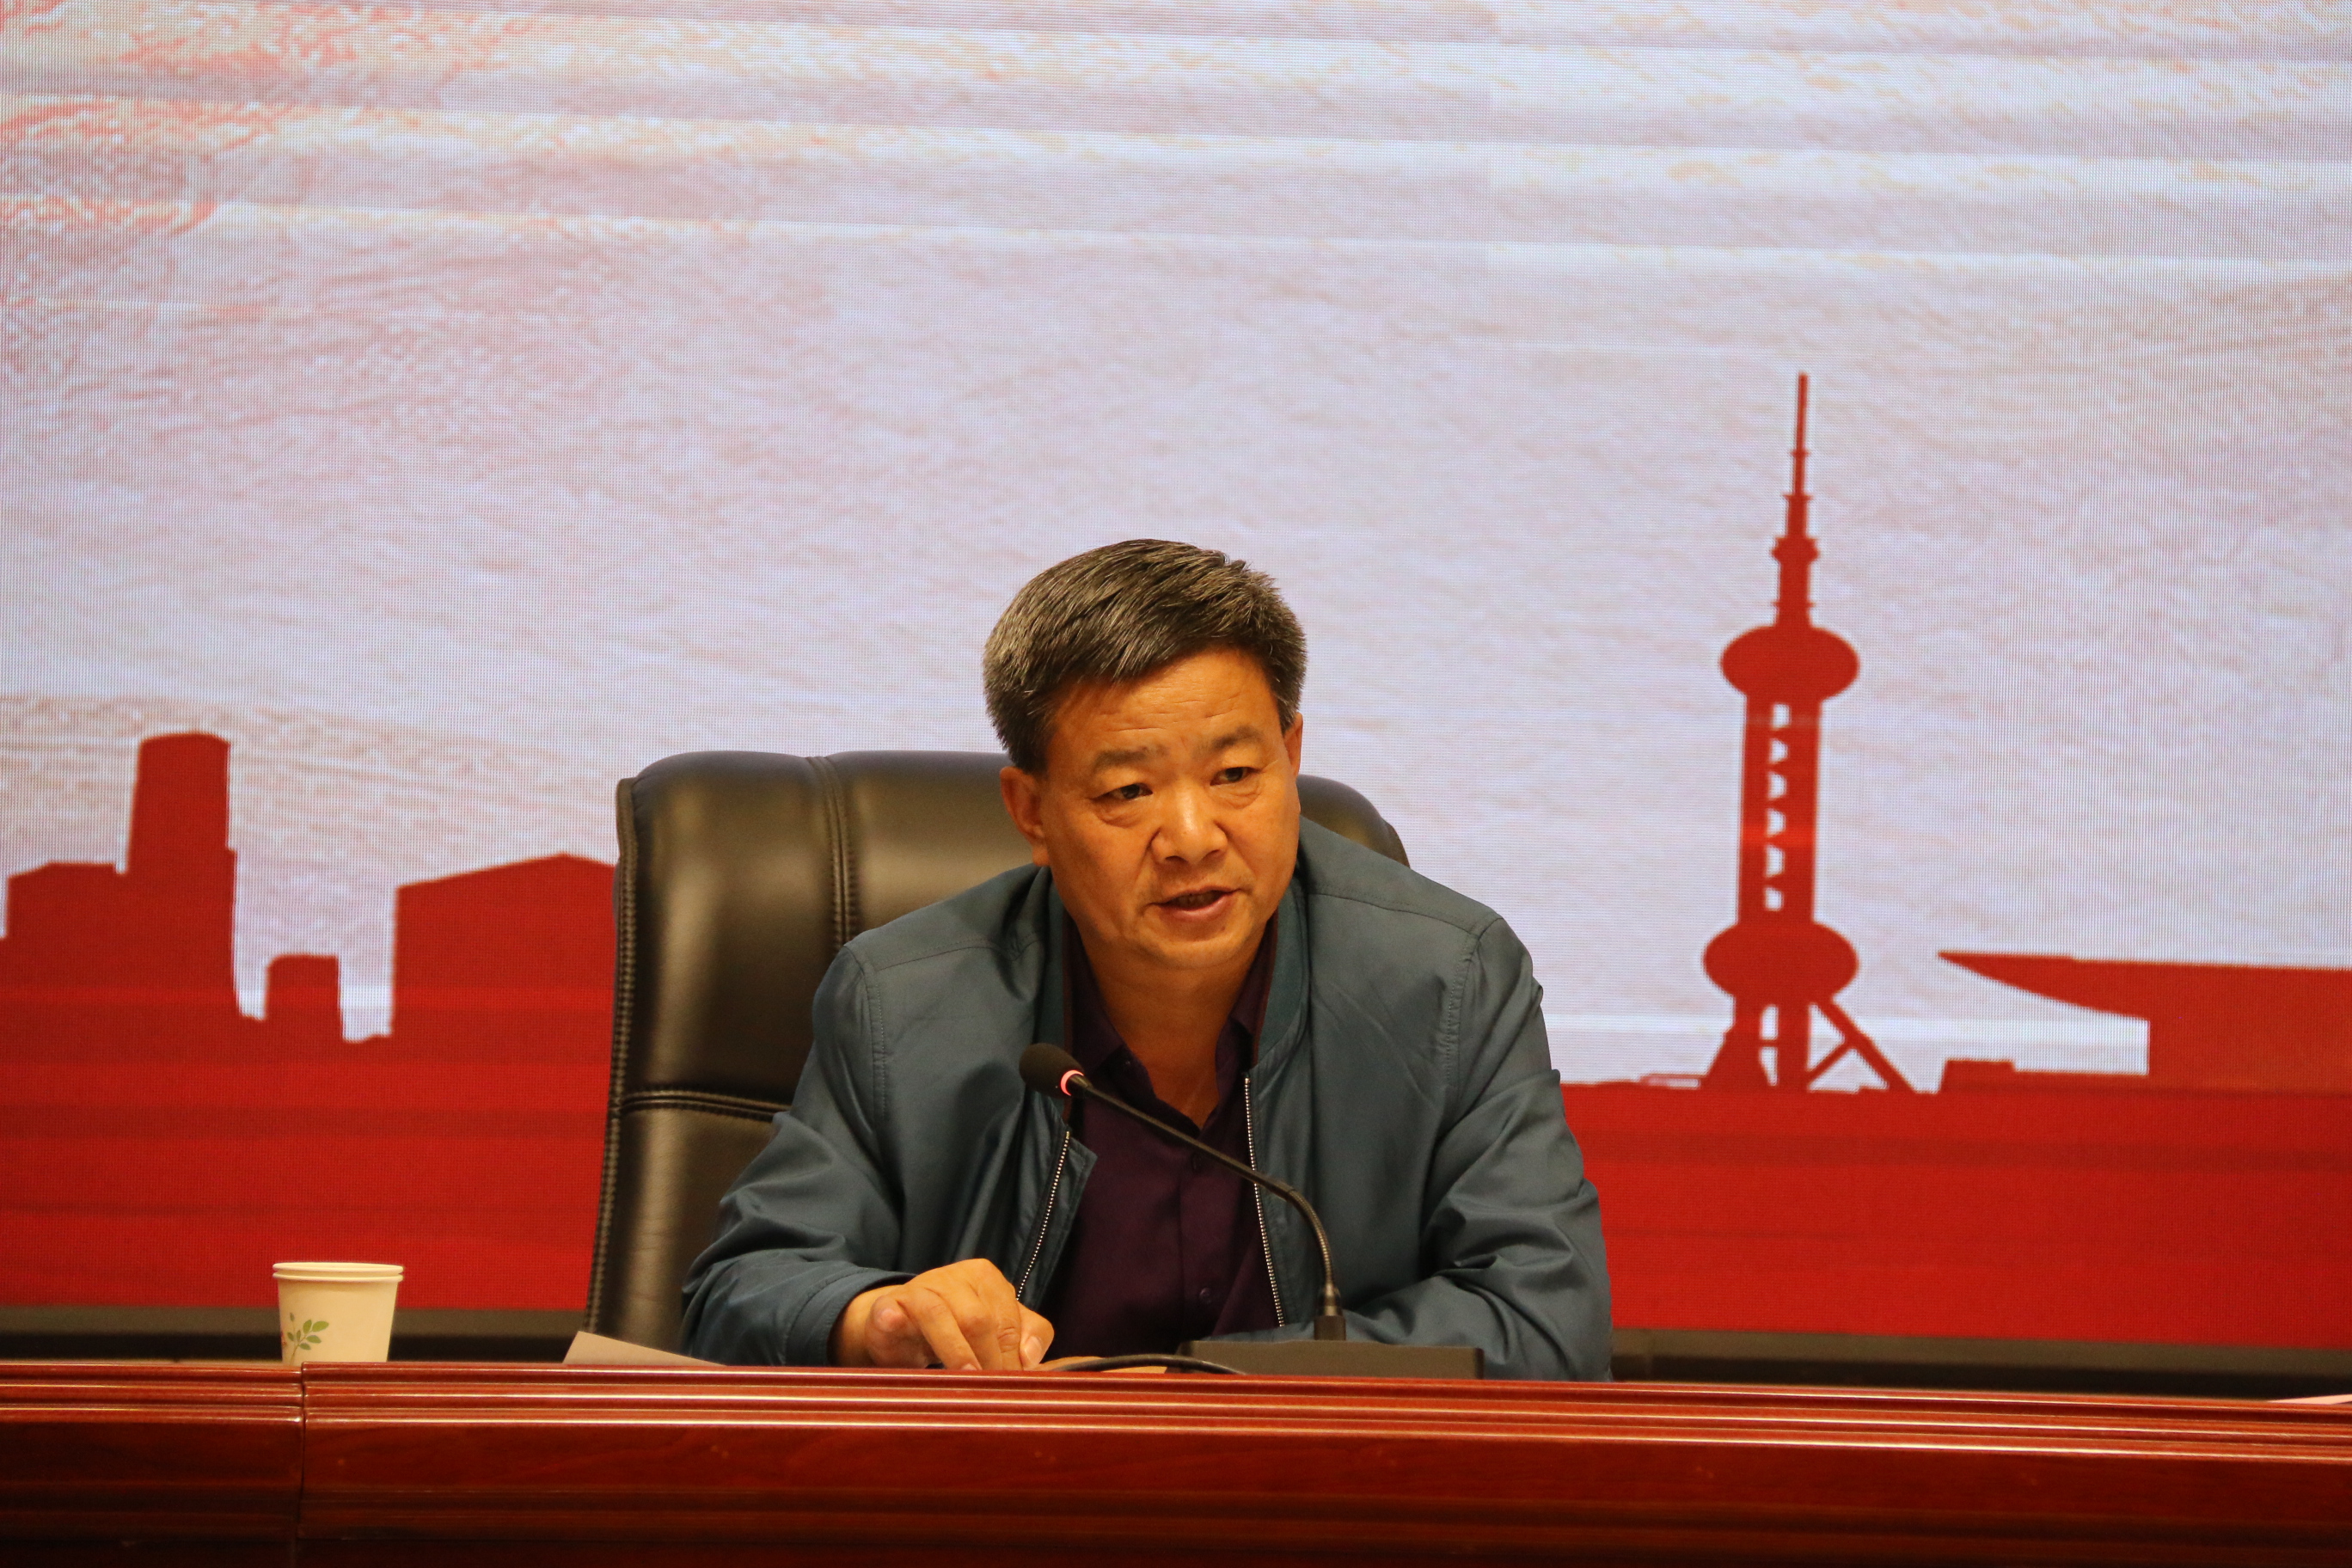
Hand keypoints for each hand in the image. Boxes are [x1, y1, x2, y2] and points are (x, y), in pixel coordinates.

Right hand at [829, 1258, 1053, 1370]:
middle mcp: (954, 1278)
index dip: (1013, 1358)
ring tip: (965, 1378)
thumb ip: (1026, 1336)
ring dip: (954, 1351)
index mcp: (987, 1279)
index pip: (1008, 1321)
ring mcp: (918, 1289)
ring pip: (939, 1316)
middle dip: (988, 1359)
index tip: (1014, 1388)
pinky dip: (894, 1321)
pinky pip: (891, 1312)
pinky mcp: (887, 1305)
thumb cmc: (958, 1327)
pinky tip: (895, 1327)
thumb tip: (1033, 1361)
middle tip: (992, 1393)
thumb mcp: (998, 1326)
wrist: (902, 1322)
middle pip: (978, 1320)